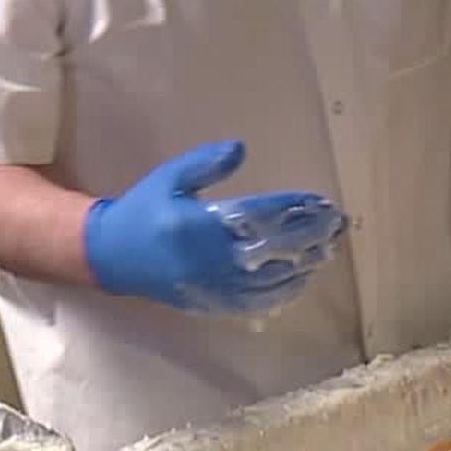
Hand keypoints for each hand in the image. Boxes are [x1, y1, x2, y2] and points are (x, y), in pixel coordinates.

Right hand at [82, 139, 346, 313]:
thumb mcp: (169, 178)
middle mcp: (209, 258)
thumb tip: (241, 148)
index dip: (294, 208)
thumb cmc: (145, 209)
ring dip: (304, 263)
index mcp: (198, 224)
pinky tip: (303, 276)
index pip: (259, 214)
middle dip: (310, 235)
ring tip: (328, 247)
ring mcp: (214, 285)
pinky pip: (258, 300)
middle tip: (337, 225)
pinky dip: (285, 289)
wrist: (114, 257)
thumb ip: (205, 163)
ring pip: (271, 278)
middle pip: (274, 248)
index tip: (320, 201)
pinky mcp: (215, 302)